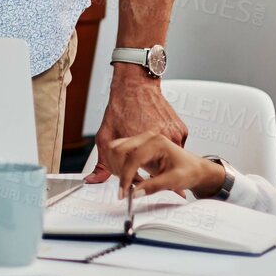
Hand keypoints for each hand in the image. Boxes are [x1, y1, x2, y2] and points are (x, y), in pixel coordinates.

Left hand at [85, 64, 188, 183]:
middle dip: (146, 171)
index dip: (133, 181)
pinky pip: (175, 147)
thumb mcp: (104, 137)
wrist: (136, 86)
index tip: (130, 189)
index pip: (139, 175)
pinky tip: (158, 140)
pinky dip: (167, 148)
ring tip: (148, 150)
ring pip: (167, 158)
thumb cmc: (120, 109)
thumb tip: (93, 180)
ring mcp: (174, 134)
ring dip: (158, 159)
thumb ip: (101, 163)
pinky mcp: (182, 130)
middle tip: (140, 165)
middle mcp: (161, 140)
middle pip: (155, 168)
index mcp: (142, 145)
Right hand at [99, 131, 224, 198]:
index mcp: (157, 142)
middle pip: (119, 150)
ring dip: (118, 168)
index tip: (124, 192)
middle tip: (127, 188)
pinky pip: (119, 153)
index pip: (133, 158)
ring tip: (132, 182)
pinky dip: (119, 166)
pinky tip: (131, 177)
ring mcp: (141, 140)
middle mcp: (147, 138)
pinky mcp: (137, 146)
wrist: (195, 168)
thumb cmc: (189, 171)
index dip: (126, 176)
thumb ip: (153, 186)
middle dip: (119, 171)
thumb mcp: (174, 180)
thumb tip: (135, 193)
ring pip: (115, 150)